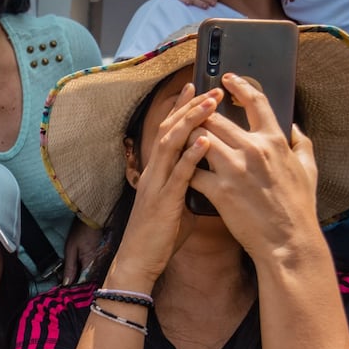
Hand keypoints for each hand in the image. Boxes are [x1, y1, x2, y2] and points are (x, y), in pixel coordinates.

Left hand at [62, 219, 103, 284]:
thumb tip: (67, 283)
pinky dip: (78, 270)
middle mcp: (94, 264)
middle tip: (61, 287)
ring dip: (75, 277)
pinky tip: (71, 270)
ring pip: (84, 273)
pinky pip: (86, 267)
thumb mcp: (71, 250)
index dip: (71, 288)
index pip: (81, 282)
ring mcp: (95, 260)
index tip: (62, 291)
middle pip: (83, 279)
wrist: (91, 219)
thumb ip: (70, 267)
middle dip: (72, 283)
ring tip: (64, 280)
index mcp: (89, 264)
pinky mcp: (94, 255)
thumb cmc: (80, 232)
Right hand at [116, 82, 216, 283]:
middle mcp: (153, 173)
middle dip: (190, 106)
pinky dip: (192, 155)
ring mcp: (156, 185)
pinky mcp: (163, 201)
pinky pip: (178, 173)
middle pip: (169, 129)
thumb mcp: (176, 206)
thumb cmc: (158, 238)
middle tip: (210, 87)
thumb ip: (188, 188)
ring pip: (171, 144)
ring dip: (191, 121)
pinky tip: (206, 140)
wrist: (138, 261)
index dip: (181, 108)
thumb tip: (207, 180)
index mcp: (156, 173)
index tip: (197, 88)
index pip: (167, 131)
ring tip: (210, 103)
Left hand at [191, 73, 319, 259]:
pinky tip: (181, 169)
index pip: (256, 102)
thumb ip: (301, 144)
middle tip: (192, 115)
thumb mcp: (308, 169)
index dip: (239, 85)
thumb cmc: (298, 207)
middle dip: (200, 115)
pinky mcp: (219, 191)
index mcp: (275, 141)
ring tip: (182, 140)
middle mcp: (253, 150)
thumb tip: (294, 128)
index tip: (226, 78)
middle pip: (215, 118)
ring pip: (198, 140)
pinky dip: (185, 169)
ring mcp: (234, 170)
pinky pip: (193, 172)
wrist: (288, 241)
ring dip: (187, 138)